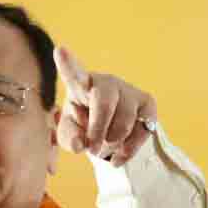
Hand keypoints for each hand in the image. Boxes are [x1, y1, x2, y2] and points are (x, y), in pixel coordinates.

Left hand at [53, 45, 157, 167]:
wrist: (111, 129)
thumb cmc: (84, 126)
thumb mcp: (70, 134)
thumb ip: (70, 139)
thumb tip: (81, 144)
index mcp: (81, 84)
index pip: (73, 73)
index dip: (67, 63)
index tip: (60, 51)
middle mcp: (106, 82)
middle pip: (104, 103)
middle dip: (98, 130)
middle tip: (93, 150)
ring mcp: (129, 90)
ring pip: (124, 122)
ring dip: (113, 142)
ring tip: (105, 148)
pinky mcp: (147, 103)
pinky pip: (142, 130)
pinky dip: (128, 150)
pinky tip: (118, 157)